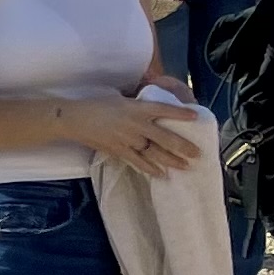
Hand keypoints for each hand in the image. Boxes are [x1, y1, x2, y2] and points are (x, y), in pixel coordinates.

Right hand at [68, 91, 209, 177]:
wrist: (76, 119)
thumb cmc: (97, 105)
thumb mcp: (121, 100)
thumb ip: (138, 106)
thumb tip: (154, 110)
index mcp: (136, 107)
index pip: (163, 109)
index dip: (180, 113)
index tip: (195, 117)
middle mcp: (136, 124)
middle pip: (164, 137)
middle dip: (183, 146)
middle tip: (197, 154)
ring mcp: (128, 139)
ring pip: (155, 152)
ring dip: (172, 160)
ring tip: (186, 166)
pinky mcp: (120, 151)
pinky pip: (139, 162)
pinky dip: (151, 169)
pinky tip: (162, 174)